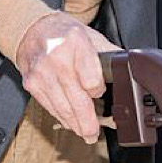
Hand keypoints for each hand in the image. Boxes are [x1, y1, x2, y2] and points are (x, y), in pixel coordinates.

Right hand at [16, 12, 119, 143]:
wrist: (32, 29)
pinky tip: (69, 122)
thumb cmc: (65, 34)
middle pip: (76, 98)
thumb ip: (109, 54)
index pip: (90, 78)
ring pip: (62, 107)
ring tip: (85, 133)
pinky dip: (61, 116)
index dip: (97, 90)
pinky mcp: (31, 83)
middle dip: (87, 121)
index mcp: (77, 43)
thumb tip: (130, 68)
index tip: (100, 92)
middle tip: (94, 133)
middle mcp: (57, 58)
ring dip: (74, 124)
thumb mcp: (91, 36)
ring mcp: (42, 73)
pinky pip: (49, 106)